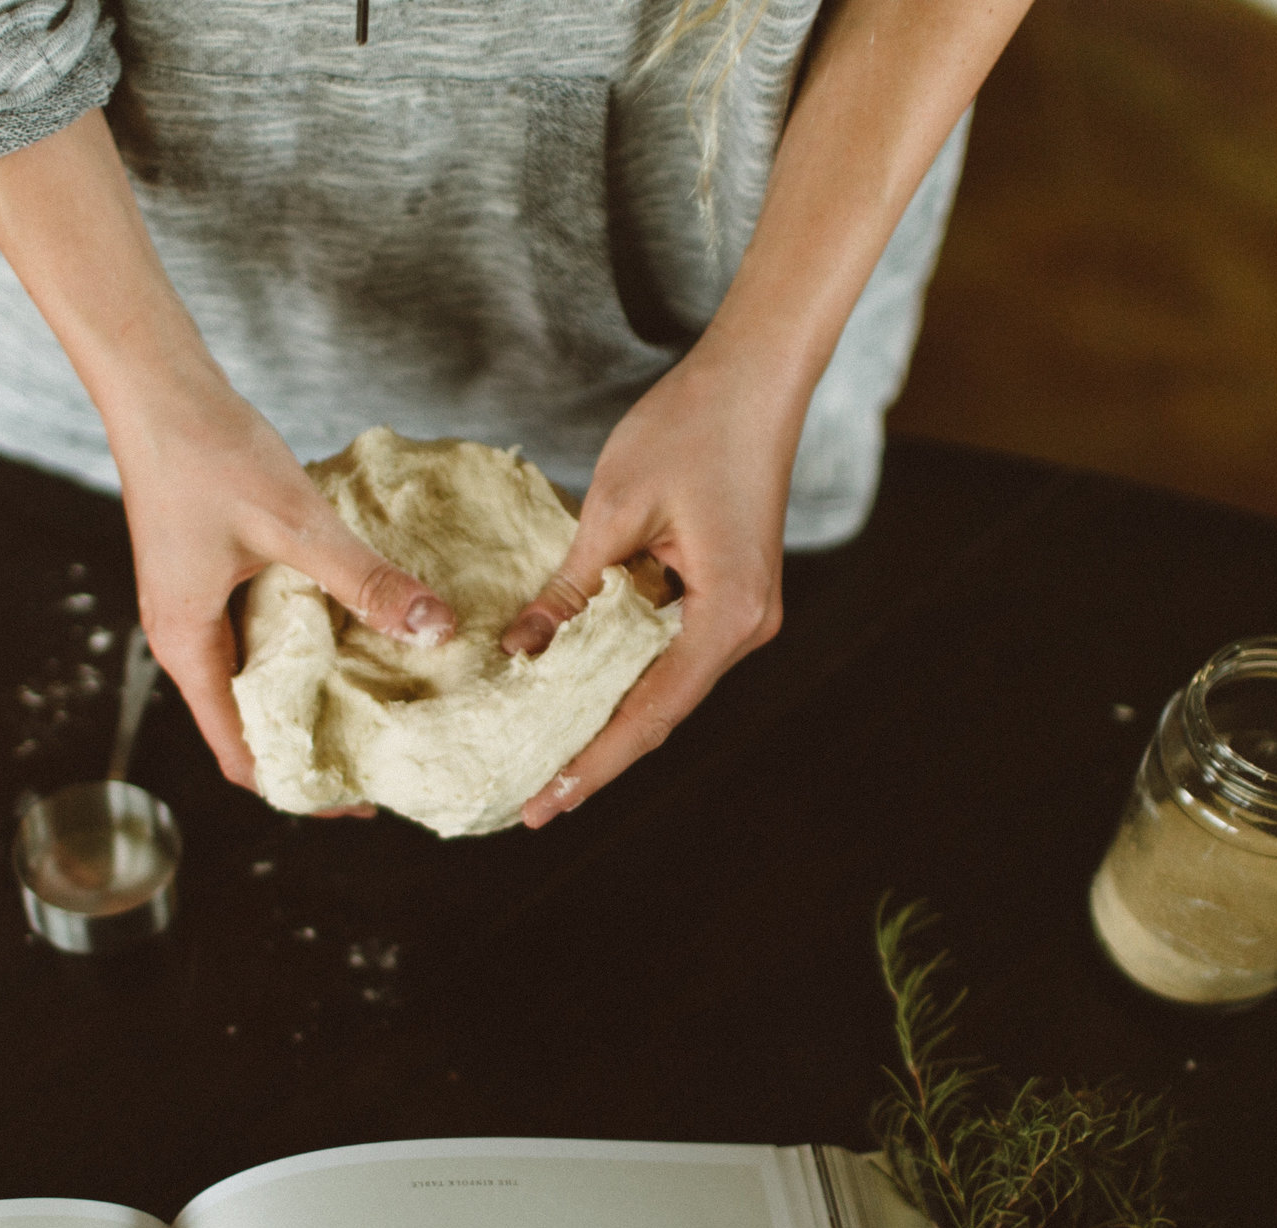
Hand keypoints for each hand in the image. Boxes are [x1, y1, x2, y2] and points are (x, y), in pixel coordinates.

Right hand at [113, 376, 455, 799]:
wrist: (158, 387)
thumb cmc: (208, 453)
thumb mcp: (296, 525)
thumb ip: (365, 581)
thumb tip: (435, 631)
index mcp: (188, 645)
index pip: (240, 754)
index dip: (300, 788)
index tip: (359, 800)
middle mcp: (184, 637)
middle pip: (247, 725)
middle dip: (311, 749)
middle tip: (382, 760)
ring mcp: (192, 606)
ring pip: (253, 680)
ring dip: (307, 700)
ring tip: (375, 708)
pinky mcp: (207, 575)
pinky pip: (254, 637)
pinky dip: (299, 653)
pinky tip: (348, 639)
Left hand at [501, 348, 790, 826]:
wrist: (754, 375)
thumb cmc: (690, 426)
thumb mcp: (614, 508)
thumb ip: (570, 588)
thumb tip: (522, 653)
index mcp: (728, 614)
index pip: (650, 713)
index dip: (594, 763)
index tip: (545, 803)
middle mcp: (746, 627)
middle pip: (660, 713)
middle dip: (596, 758)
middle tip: (534, 804)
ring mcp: (743, 613)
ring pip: (664, 687)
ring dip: (607, 721)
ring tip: (547, 763)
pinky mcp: (730, 594)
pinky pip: (669, 652)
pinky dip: (622, 677)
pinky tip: (575, 695)